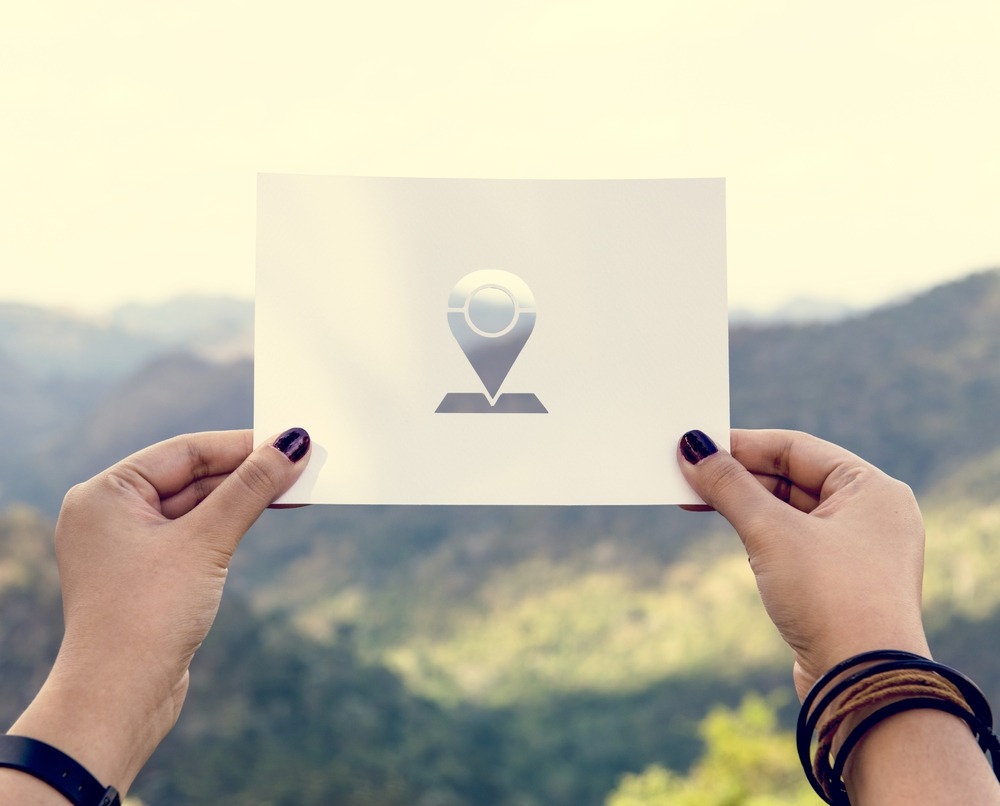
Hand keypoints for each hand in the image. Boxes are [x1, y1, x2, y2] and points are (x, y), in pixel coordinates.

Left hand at [7, 428, 309, 796]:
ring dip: (244, 498)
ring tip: (295, 488)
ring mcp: (128, 545)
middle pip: (193, 476)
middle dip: (248, 472)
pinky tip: (264, 516)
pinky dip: (229, 525)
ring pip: (197, 506)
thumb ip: (251, 488)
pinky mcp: (148, 575)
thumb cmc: (147, 616)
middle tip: (302, 465)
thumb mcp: (207, 541)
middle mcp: (110, 514)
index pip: (186, 451)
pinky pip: (195, 534)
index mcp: (106, 494)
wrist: (119, 700)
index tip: (292, 441)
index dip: (242, 445)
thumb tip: (292, 444)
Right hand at [677, 428, 928, 698]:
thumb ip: (729, 486)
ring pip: (789, 512)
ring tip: (694, 501)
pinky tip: (730, 534)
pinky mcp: (840, 584)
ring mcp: (858, 551)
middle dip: (737, 477)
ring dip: (743, 506)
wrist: (863, 687)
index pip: (796, 448)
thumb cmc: (830, 598)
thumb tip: (692, 447)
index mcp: (872, 489)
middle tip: (685, 475)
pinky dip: (759, 535)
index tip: (695, 445)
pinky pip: (793, 543)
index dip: (742, 444)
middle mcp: (872, 515)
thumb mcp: (771, 532)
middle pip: (791, 478)